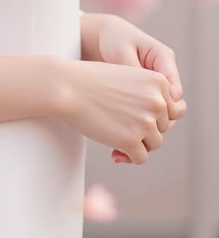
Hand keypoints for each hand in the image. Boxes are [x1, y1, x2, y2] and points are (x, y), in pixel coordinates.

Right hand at [81, 12, 186, 164]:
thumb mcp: (130, 79)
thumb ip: (150, 96)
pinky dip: (128, 155)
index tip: (132, 114)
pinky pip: (140, 157)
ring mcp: (145, 122)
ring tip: (116, 133)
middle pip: (161, 128)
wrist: (68, 86)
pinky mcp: (131, 140)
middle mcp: (157, 101)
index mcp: (159, 82)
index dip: (151, 115)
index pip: (169, 110)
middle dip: (143, 130)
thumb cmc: (94, 82)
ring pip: (153, 144)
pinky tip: (114, 147)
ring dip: (137, 143)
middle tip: (120, 125)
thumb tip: (165, 126)